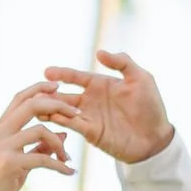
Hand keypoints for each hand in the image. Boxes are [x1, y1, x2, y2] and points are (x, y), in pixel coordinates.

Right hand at [0, 82, 73, 190]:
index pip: (19, 98)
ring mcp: (3, 147)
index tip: (58, 88)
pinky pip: (43, 158)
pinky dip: (60, 165)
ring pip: (41, 130)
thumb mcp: (20, 162)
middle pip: (31, 105)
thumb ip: (39, 147)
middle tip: (77, 113)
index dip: (40, 89)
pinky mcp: (9, 164)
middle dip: (58, 105)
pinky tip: (69, 172)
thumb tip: (64, 134)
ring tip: (68, 159)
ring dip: (60, 144)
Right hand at [41, 48, 173, 165]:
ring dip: (50, 106)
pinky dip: (60, 120)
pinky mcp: (90, 132)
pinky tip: (50, 116)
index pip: (76, 77)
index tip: (47, 72)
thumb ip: (122, 62)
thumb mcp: (141, 79)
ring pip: (63, 109)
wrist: (155, 138)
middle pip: (64, 93)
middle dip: (49, 92)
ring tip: (36, 104)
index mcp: (100, 84)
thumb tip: (99, 52)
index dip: (62, 74)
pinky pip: (71, 124)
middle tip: (35, 90)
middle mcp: (91, 100)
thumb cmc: (151, 106)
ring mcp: (89, 116)